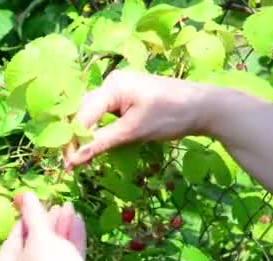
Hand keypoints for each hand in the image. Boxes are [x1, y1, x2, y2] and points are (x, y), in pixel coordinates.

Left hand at [0, 193, 86, 260]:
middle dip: (48, 227)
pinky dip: (71, 246)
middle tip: (58, 207)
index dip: (23, 224)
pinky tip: (80, 223)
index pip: (11, 247)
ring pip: (51, 259)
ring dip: (61, 232)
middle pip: (33, 252)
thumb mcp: (39, 234)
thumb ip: (32, 213)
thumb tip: (26, 194)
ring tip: (71, 209)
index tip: (34, 209)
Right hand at [64, 70, 218, 168]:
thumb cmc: (171, 116)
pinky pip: (105, 113)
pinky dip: (99, 129)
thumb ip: (101, 143)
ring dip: (86, 134)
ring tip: (80, 157)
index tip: (67, 165)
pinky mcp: (127, 98)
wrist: (205, 108)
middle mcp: (112, 83)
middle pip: (83, 111)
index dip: (73, 140)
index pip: (82, 114)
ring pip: (93, 113)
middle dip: (76, 137)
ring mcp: (120, 89)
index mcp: (112, 85)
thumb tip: (73, 160)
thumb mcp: (133, 131)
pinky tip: (96, 144)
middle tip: (71, 163)